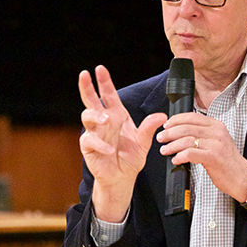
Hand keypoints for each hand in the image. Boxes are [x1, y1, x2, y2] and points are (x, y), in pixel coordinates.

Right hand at [78, 65, 166, 220]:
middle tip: (84, 74)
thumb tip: (162, 116)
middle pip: (91, 100)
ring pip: (87, 116)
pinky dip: (100, 143)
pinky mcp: (89, 146)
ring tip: (106, 119)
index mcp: (117, 115)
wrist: (123, 177)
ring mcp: (95, 132)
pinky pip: (90, 140)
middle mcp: (104, 121)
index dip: (104, 82)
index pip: (109, 95)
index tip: (100, 69)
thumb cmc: (131, 157)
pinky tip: (109, 149)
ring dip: (95, 115)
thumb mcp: (143, 142)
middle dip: (87, 87)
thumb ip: (149, 128)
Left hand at [156, 112, 246, 208]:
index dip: (176, 120)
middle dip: (170, 133)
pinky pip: (191, 153)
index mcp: (217, 126)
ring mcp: (215, 144)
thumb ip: (204, 135)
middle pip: (187, 127)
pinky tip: (176, 159)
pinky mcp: (213, 157)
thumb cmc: (229, 163)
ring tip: (165, 150)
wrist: (243, 178)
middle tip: (161, 138)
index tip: (167, 125)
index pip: (192, 117)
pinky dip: (180, 156)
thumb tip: (183, 132)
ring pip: (187, 140)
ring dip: (172, 145)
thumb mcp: (218, 143)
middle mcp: (216, 133)